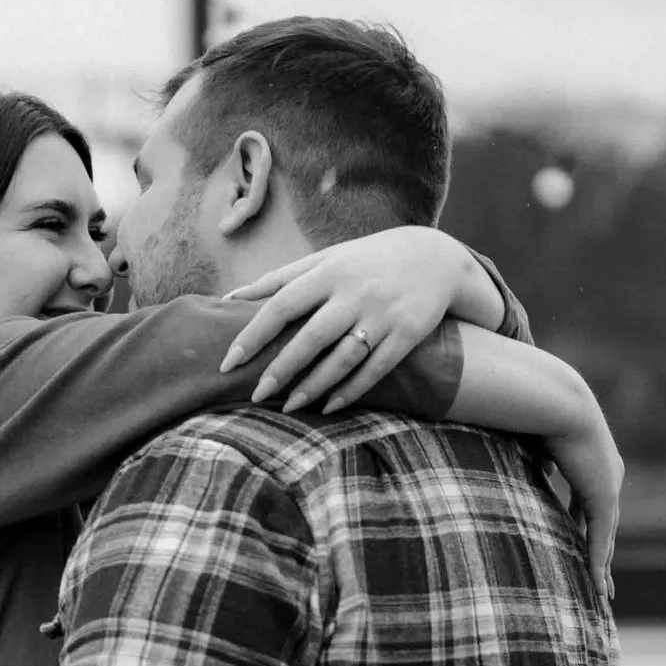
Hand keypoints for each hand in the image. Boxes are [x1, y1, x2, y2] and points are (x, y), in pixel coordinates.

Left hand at [217, 225, 481, 413]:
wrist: (436, 259)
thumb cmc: (366, 262)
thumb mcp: (326, 258)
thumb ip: (280, 278)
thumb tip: (229, 297)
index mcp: (328, 271)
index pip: (281, 305)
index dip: (253, 335)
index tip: (229, 361)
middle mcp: (354, 293)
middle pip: (310, 337)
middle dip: (281, 370)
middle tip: (256, 395)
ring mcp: (382, 315)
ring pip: (342, 359)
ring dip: (314, 387)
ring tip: (289, 407)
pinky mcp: (406, 334)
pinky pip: (375, 369)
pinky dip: (351, 390)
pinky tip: (329, 406)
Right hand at [549, 413, 623, 602]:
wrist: (556, 400)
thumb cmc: (540, 413)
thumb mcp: (538, 443)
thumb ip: (542, 462)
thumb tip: (543, 473)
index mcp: (595, 463)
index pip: (590, 505)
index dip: (584, 527)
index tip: (578, 543)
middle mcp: (609, 476)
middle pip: (605, 526)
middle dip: (601, 554)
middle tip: (601, 581)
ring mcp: (609, 486)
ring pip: (606, 536)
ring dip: (602, 567)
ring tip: (600, 593)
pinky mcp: (603, 495)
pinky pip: (600, 536)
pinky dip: (597, 561)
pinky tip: (595, 584)